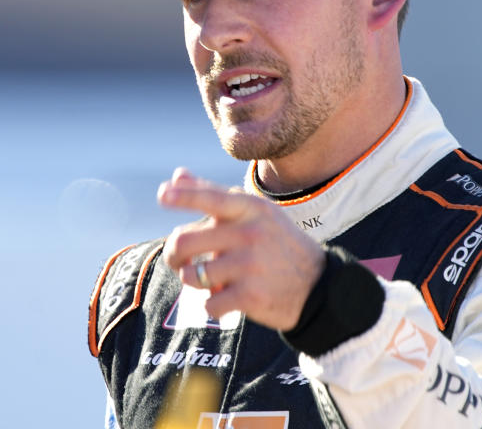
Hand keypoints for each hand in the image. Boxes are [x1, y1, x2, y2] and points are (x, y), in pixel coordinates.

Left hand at [159, 168, 324, 330]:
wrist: (319, 287)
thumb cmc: (277, 245)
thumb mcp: (255, 213)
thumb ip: (214, 195)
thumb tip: (176, 176)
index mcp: (252, 209)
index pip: (211, 198)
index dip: (183, 196)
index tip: (162, 195)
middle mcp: (250, 233)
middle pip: (185, 242)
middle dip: (173, 255)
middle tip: (179, 261)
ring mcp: (250, 265)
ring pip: (192, 275)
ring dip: (194, 282)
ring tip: (209, 281)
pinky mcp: (251, 296)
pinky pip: (209, 303)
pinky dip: (212, 305)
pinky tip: (227, 300)